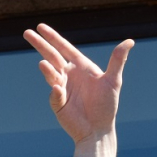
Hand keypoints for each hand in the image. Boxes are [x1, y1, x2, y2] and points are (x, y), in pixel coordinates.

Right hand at [23, 24, 134, 156]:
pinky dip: (55, 91)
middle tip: (27, 32)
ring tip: (43, 63)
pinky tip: (57, 88)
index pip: (63, 48)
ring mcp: (61, 88)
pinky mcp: (58, 103)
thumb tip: (130, 41)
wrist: (99, 129)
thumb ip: (118, 60)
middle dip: (40, 44)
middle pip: (51, 56)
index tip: (40, 26)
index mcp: (80, 66)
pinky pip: (55, 95)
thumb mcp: (113, 81)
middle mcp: (68, 75)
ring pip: (51, 74)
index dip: (52, 37)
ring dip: (47, 69)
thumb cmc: (107, 105)